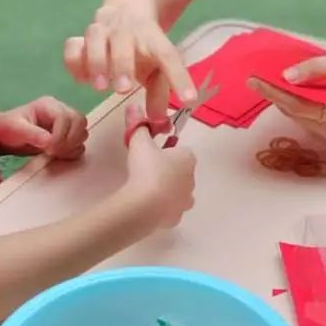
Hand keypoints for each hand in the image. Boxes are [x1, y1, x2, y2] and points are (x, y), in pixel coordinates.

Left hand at [0, 97, 87, 158]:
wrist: (4, 136)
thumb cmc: (7, 128)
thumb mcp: (15, 129)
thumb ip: (32, 134)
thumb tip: (49, 141)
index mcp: (49, 105)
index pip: (65, 117)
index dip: (61, 135)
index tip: (49, 148)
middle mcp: (60, 111)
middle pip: (80, 121)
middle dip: (70, 139)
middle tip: (54, 151)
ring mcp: (65, 123)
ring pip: (82, 131)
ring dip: (72, 145)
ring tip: (55, 153)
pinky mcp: (67, 135)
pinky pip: (79, 142)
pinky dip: (73, 150)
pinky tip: (59, 155)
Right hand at [64, 3, 196, 121]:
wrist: (128, 7)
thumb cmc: (145, 48)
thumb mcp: (159, 67)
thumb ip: (160, 93)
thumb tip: (159, 121)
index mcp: (153, 39)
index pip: (168, 55)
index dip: (179, 78)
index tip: (188, 99)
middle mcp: (128, 30)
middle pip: (123, 40)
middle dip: (122, 64)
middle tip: (123, 89)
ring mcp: (103, 29)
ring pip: (95, 36)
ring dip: (95, 60)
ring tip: (99, 86)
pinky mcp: (82, 36)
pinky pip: (73, 45)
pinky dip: (74, 61)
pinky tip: (81, 79)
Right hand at [119, 103, 195, 229]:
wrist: (145, 205)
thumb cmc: (146, 169)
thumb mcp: (139, 142)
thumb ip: (138, 125)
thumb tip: (133, 106)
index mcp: (188, 158)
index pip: (181, 150)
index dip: (166, 150)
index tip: (151, 153)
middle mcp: (192, 179)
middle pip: (180, 172)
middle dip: (167, 170)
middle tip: (145, 170)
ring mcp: (185, 201)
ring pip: (178, 192)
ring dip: (167, 190)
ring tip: (146, 189)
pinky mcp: (176, 218)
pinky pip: (170, 210)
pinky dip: (161, 208)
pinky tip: (147, 205)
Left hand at [253, 48, 325, 147]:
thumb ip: (316, 69)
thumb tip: (286, 76)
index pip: (294, 105)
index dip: (272, 91)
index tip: (253, 79)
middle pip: (296, 114)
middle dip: (278, 96)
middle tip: (260, 76)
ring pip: (303, 118)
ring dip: (290, 100)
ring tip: (274, 80)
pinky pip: (314, 120)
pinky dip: (304, 105)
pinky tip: (298, 89)